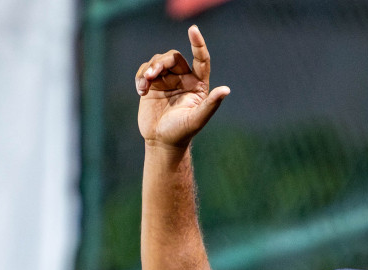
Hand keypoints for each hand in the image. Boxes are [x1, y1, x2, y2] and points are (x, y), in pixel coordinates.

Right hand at [135, 25, 230, 147]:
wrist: (161, 142)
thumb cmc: (182, 133)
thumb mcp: (197, 119)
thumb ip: (211, 104)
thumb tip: (226, 90)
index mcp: (198, 84)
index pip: (201, 59)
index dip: (198, 43)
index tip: (193, 29)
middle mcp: (183, 79)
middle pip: (173, 57)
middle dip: (162, 62)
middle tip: (152, 74)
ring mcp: (166, 81)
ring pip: (158, 62)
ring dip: (149, 69)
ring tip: (145, 84)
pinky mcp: (151, 85)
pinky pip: (144, 72)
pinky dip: (141, 77)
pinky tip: (141, 90)